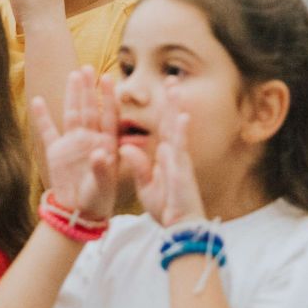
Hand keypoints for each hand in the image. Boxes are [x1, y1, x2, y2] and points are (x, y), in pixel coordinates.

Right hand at [34, 67, 120, 219]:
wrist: (79, 212)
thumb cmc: (97, 200)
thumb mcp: (102, 187)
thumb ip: (101, 170)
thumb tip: (100, 154)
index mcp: (106, 144)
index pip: (108, 116)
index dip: (108, 97)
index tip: (108, 78)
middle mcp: (90, 139)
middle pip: (89, 109)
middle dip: (89, 89)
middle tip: (88, 68)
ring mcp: (72, 143)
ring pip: (72, 114)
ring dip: (72, 95)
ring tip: (72, 75)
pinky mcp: (56, 151)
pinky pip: (48, 131)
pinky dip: (42, 117)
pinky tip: (37, 100)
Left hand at [120, 78, 204, 225]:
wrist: (180, 228)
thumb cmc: (167, 207)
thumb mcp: (146, 185)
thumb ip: (138, 165)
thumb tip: (126, 147)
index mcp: (166, 156)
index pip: (162, 128)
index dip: (161, 110)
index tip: (161, 92)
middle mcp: (174, 155)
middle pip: (171, 122)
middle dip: (171, 100)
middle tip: (171, 79)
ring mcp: (180, 161)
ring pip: (177, 130)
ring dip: (176, 109)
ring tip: (175, 89)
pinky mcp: (182, 172)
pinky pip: (179, 151)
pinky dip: (180, 134)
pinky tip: (181, 118)